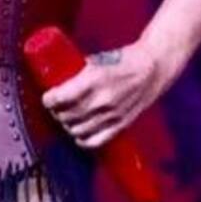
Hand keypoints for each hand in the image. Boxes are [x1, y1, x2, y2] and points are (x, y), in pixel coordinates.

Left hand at [39, 40, 164, 149]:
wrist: (153, 67)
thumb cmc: (124, 60)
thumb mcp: (96, 60)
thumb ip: (79, 73)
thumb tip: (59, 81)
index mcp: (93, 79)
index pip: (60, 98)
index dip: (49, 100)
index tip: (47, 98)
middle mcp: (101, 99)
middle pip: (67, 115)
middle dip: (56, 112)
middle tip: (55, 107)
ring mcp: (112, 114)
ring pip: (78, 129)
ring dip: (67, 125)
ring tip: (66, 118)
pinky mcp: (121, 124)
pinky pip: (96, 141)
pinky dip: (82, 141)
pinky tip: (77, 136)